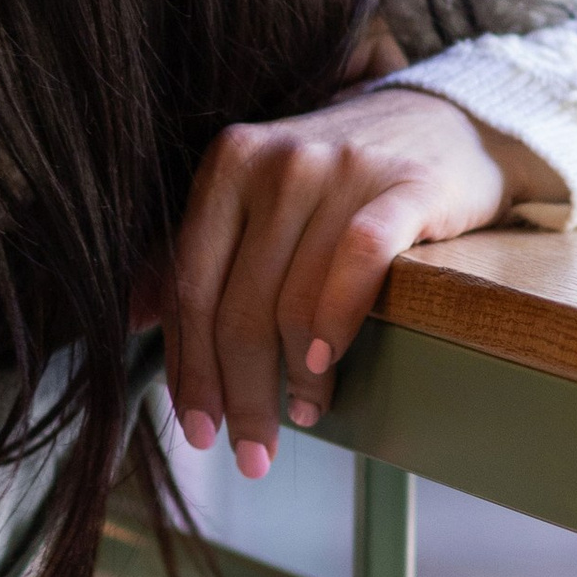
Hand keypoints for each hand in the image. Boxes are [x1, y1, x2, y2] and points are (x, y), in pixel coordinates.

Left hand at [165, 84, 557, 475]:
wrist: (444, 123)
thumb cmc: (341, 182)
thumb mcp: (259, 200)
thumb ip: (200, 252)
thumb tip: (132, 320)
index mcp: (228, 164)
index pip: (191, 284)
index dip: (189, 367)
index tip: (197, 429)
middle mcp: (277, 161)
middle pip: (238, 303)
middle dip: (239, 393)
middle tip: (251, 453)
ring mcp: (341, 169)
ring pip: (294, 298)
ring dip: (294, 378)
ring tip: (304, 415)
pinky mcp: (404, 186)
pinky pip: (360, 261)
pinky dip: (338, 320)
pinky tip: (327, 366)